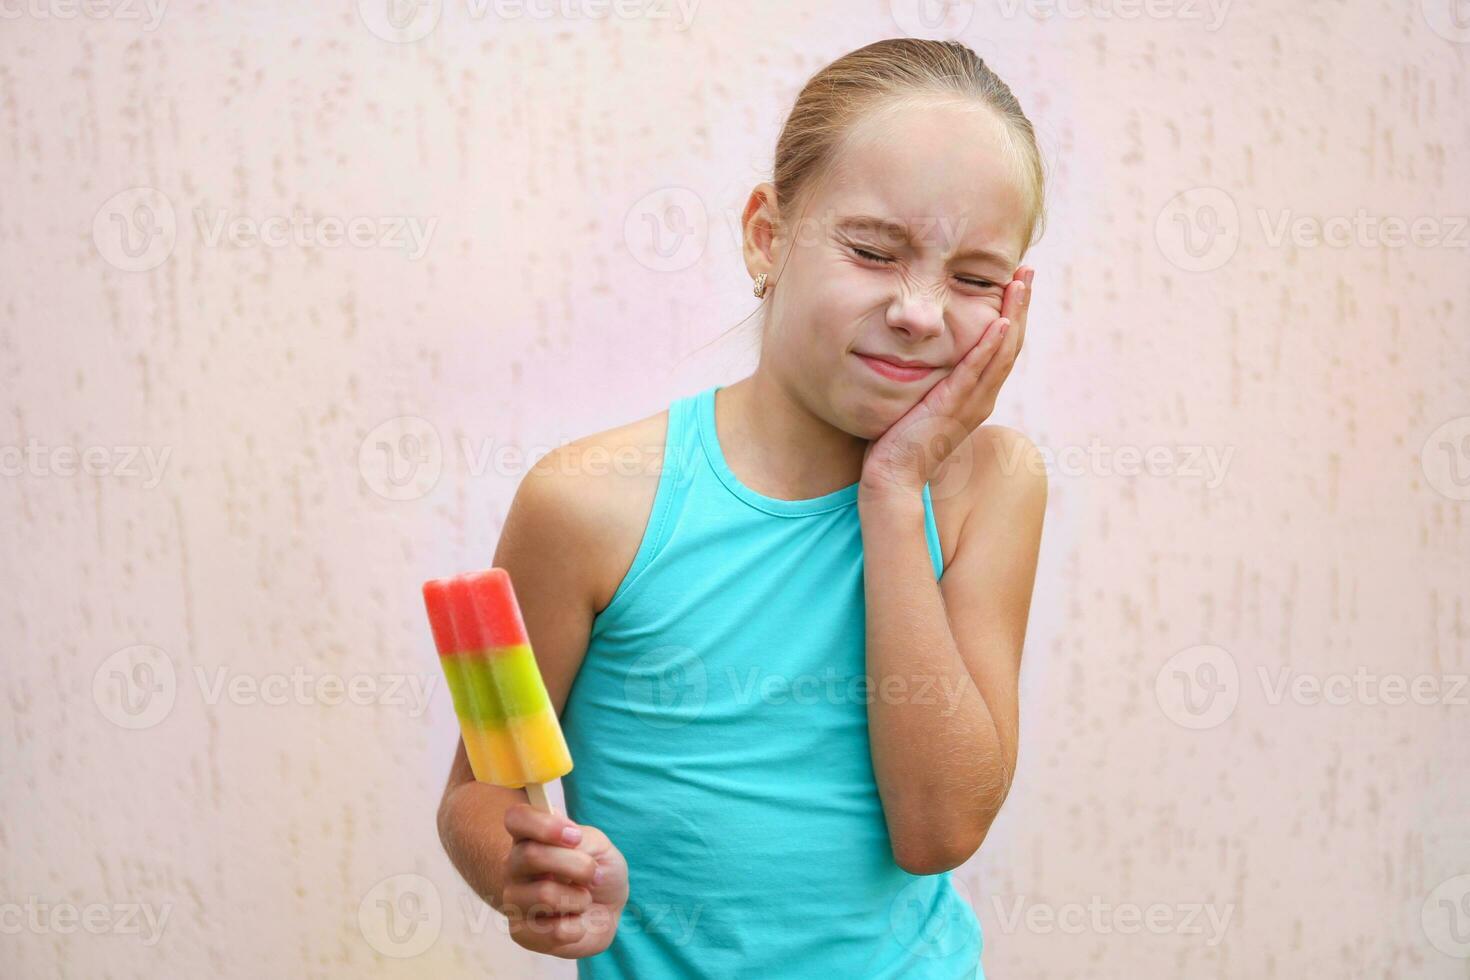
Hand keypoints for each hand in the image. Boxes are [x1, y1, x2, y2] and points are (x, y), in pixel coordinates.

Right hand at [500, 803, 628, 958]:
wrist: (607, 910)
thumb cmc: (598, 871)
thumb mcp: (600, 847)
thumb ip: (583, 840)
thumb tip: (568, 840)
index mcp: (529, 836)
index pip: (516, 818)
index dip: (544, 825)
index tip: (574, 836)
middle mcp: (514, 866)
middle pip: (531, 855)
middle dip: (577, 865)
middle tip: (593, 873)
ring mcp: (514, 899)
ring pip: (545, 894)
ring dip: (579, 898)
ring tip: (583, 899)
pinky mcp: (521, 933)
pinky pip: (554, 930)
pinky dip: (578, 927)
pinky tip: (574, 922)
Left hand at [860, 266, 1034, 496]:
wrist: (892, 477)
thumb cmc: (900, 441)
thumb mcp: (922, 400)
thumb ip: (931, 378)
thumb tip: (921, 350)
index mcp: (977, 395)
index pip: (1002, 347)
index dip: (1012, 313)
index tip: (1015, 282)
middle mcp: (981, 398)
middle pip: (1010, 344)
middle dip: (1020, 305)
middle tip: (1027, 272)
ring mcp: (970, 404)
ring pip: (1002, 353)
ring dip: (1013, 315)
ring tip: (1020, 284)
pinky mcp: (952, 408)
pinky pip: (975, 372)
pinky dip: (990, 346)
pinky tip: (999, 322)